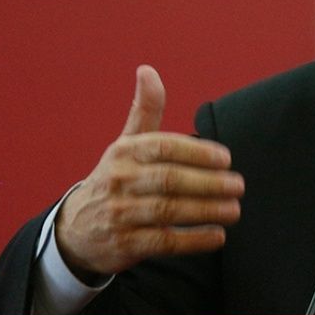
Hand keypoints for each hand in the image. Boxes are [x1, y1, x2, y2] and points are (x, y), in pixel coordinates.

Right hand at [55, 65, 243, 277]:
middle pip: (169, 181)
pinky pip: (164, 242)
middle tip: (238, 185)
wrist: (75, 230)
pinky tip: (217, 236)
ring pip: (169, 211)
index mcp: (125, 152)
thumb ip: (145, 110)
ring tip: (234, 210)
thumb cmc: (115, 178)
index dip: (197, 152)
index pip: (164, 147)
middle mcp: (120, 181)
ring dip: (206, 211)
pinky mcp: (125, 245)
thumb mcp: (125, 143)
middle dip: (208, 183)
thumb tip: (148, 69)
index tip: (226, 159)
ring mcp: (120, 214)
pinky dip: (193, 240)